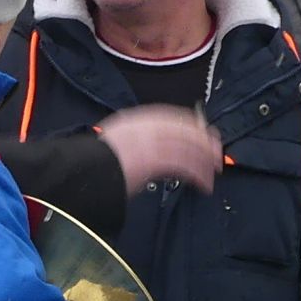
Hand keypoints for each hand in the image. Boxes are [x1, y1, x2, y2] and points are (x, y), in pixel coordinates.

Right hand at [97, 104, 222, 195]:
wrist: (84, 168)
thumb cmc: (96, 158)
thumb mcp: (116, 137)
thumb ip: (136, 136)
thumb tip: (155, 144)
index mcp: (137, 118)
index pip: (173, 116)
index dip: (193, 125)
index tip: (205, 132)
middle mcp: (147, 127)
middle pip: (186, 130)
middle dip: (205, 142)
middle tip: (216, 153)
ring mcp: (152, 143)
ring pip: (189, 148)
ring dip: (204, 162)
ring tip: (212, 174)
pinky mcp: (155, 161)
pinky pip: (184, 165)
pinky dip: (198, 174)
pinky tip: (203, 184)